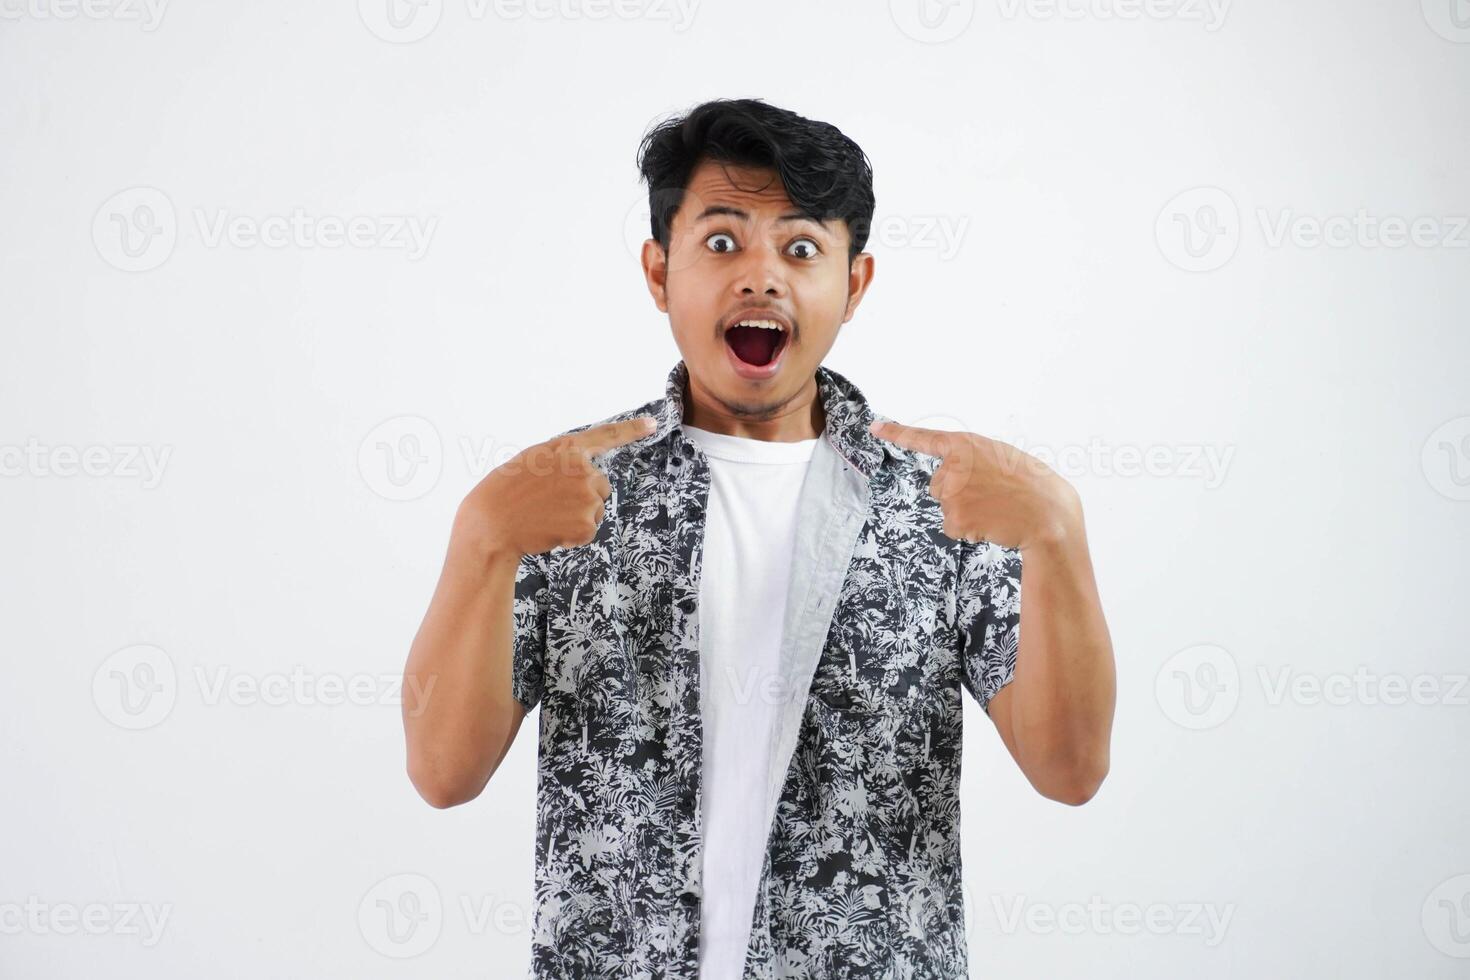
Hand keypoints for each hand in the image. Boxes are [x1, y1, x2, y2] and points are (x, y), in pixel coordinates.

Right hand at [456, 416, 655, 558]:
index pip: (605, 436)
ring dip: (576, 516)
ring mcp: (587, 498)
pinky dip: (572, 536)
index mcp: (566, 449)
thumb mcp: (533, 461)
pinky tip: (550, 529)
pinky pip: (588, 531)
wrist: (492, 524)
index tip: (653, 424)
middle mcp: (583, 470)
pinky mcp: (587, 525)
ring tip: (545, 515)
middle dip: (582, 496)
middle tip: (548, 502)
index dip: (631, 430)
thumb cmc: (506, 492)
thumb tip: (587, 472)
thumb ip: (563, 461)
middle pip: (600, 486)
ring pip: (594, 510)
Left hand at [869, 420, 1080, 550]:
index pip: (924, 438)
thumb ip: (970, 461)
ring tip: (995, 508)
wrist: (1048, 515)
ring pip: (946, 508)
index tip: (874, 427)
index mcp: (966, 445)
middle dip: (959, 493)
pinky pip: (954, 528)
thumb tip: (950, 479)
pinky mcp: (955, 518)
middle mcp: (953, 466)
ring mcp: (952, 492)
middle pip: (938, 486)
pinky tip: (991, 523)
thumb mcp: (999, 458)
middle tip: (992, 494)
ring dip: (966, 513)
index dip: (897, 432)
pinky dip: (970, 530)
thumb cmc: (1030, 485)